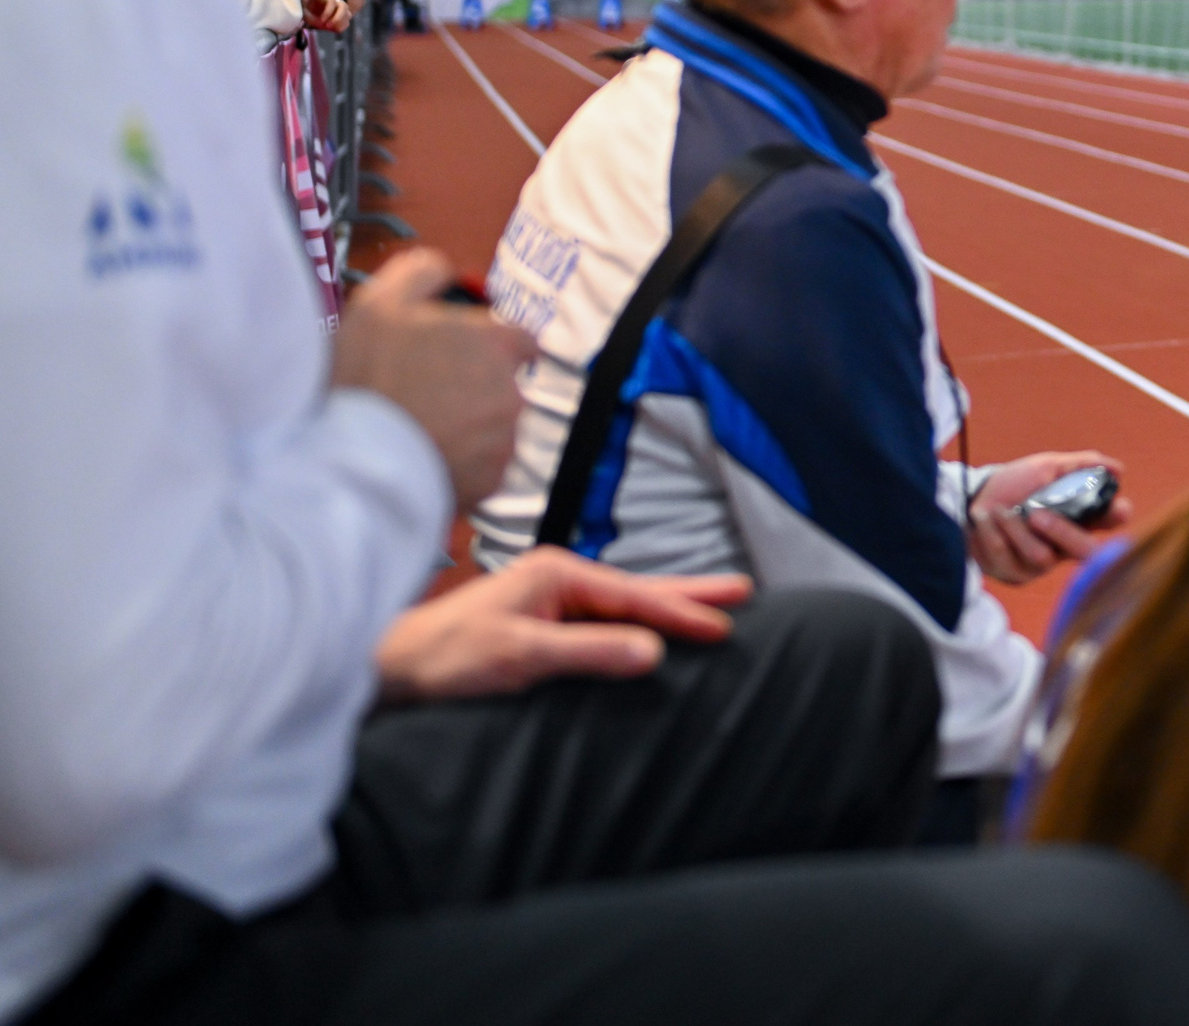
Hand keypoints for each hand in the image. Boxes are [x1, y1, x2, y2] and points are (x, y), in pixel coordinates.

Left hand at [304, 0, 351, 33]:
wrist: (306, 8)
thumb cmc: (303, 8)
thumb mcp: (303, 11)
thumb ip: (311, 17)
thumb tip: (322, 24)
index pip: (331, 1)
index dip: (328, 12)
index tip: (321, 21)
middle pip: (344, 6)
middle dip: (338, 18)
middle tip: (328, 27)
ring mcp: (339, 7)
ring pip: (348, 13)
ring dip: (341, 23)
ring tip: (332, 29)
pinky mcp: (341, 15)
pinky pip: (347, 20)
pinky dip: (342, 26)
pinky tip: (334, 30)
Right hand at [333, 249, 537, 509]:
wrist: (350, 459)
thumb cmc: (365, 378)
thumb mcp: (380, 303)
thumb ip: (421, 272)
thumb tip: (444, 268)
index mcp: (495, 344)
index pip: (520, 340)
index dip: (491, 347)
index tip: (461, 358)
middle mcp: (512, 392)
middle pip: (503, 386)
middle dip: (474, 389)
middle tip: (426, 397)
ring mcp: (504, 441)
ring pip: (495, 429)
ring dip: (469, 428)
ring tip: (420, 430)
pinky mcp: (492, 482)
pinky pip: (483, 469)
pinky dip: (462, 465)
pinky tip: (423, 458)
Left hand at [375, 547, 750, 704]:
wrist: (393, 667)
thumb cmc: (446, 656)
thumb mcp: (520, 656)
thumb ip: (588, 652)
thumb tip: (653, 651)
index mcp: (557, 573)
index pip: (635, 596)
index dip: (681, 613)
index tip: (724, 627)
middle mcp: (558, 578)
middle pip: (637, 588)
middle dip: (690, 593)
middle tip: (743, 591)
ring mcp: (549, 599)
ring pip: (622, 604)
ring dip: (666, 608)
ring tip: (712, 607)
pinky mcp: (541, 623)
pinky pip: (603, 620)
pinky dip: (635, 624)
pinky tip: (652, 630)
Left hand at [964, 452, 1130, 584]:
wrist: (973, 497)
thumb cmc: (1016, 484)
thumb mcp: (1046, 468)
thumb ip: (1080, 466)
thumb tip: (1117, 469)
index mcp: (1080, 517)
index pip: (1110, 520)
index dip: (1117, 516)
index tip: (1118, 508)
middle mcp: (1066, 544)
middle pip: (1085, 551)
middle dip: (1062, 532)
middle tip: (1036, 513)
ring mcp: (1042, 563)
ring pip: (1041, 556)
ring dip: (1014, 527)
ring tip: (999, 508)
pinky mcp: (1015, 574)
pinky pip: (1008, 559)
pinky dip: (993, 533)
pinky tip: (985, 518)